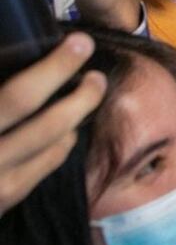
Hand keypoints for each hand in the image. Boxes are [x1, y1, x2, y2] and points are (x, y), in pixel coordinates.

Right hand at [0, 33, 105, 214]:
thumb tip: (9, 53)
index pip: (19, 97)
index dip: (55, 68)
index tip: (80, 43)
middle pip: (48, 124)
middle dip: (82, 96)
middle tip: (97, 74)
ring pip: (54, 146)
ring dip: (78, 117)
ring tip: (90, 92)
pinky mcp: (6, 200)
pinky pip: (46, 165)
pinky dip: (63, 142)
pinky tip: (67, 127)